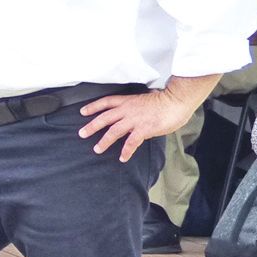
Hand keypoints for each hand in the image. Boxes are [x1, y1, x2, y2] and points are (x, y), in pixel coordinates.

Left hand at [78, 88, 193, 162]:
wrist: (175, 101)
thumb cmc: (164, 99)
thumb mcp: (145, 99)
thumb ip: (137, 106)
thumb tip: (135, 112)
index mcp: (127, 101)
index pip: (105, 102)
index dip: (93, 107)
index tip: (83, 112)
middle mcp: (127, 110)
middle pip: (104, 118)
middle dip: (91, 126)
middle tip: (82, 133)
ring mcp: (134, 120)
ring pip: (113, 131)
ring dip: (104, 141)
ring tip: (97, 149)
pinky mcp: (143, 130)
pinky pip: (131, 143)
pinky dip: (126, 151)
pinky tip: (122, 158)